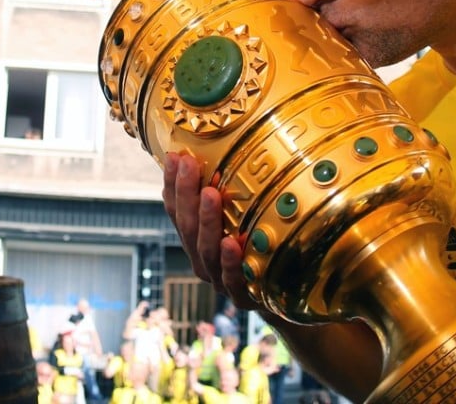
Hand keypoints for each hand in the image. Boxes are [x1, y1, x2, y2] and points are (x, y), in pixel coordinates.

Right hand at [162, 152, 256, 308]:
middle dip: (187, 194)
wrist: (282, 298)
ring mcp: (220, 280)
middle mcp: (203, 260)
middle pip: (188, 228)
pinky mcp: (243, 297)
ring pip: (207, 250)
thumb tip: (213, 157)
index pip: (177, 211)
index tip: (175, 157)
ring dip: (207, 221)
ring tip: (210, 194)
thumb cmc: (255, 252)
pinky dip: (230, 262)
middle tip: (190, 165)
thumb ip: (220, 200)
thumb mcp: (236, 224)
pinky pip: (233, 279)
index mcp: (196, 242)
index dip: (173, 185)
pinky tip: (230, 242)